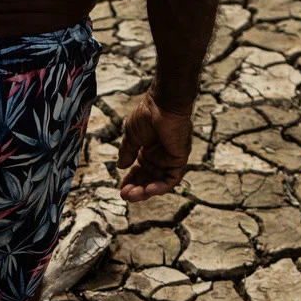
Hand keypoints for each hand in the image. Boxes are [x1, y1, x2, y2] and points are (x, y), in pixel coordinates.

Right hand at [115, 88, 192, 202]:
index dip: (131, 181)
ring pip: (159, 182)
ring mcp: (169, 158)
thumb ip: (127, 152)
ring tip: (133, 195)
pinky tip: (148, 190)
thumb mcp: (131, 135)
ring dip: (146, 191)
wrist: (161, 104)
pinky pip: (172, 179)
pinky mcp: (179, 159)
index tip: (121, 189)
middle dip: (136, 189)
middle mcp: (159, 156)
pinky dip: (161, 187)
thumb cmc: (147, 114)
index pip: (139, 171)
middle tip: (125, 196)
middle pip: (148, 179)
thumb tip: (120, 166)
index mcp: (148, 150)